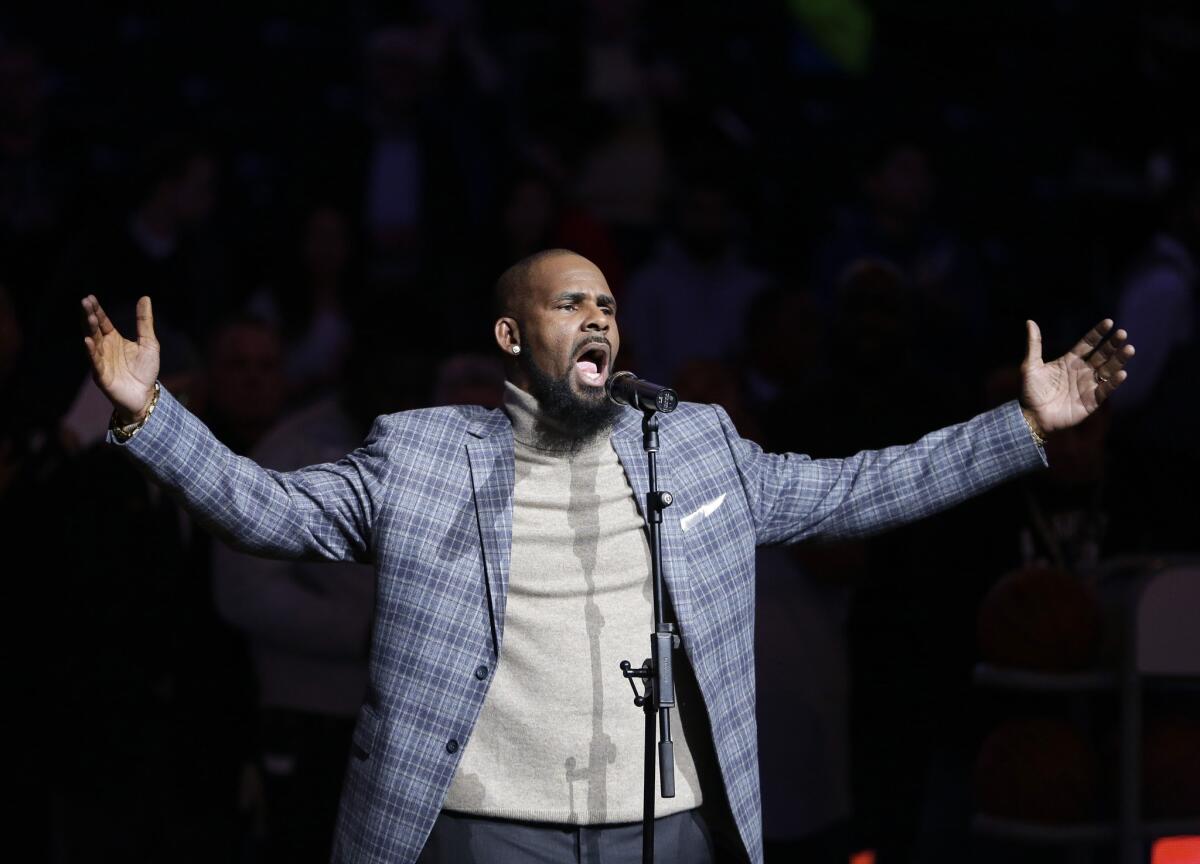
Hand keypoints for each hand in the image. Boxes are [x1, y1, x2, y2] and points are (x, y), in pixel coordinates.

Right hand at [81, 295, 159, 422]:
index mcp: (113, 339)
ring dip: (90, 329)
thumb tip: (145, 298)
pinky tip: (88, 341)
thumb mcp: (149, 342)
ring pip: (93, 342)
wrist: (146, 395)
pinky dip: (91, 351)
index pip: (102, 322)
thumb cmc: (146, 369)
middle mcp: (104, 348)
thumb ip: (144, 321)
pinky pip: (95, 362)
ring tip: (89, 316)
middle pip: (94, 329)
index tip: (90, 298)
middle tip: (85, 302)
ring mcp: (101, 361)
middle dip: (89, 316)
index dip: (97, 310)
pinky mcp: (102, 375)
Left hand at [1020, 318, 1133, 433]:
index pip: (1088, 343)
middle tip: (1122, 334)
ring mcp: (1088, 385)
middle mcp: (1082, 371)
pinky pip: (1106, 390)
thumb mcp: (1030, 366)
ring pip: (1108, 370)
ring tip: (1129, 349)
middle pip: (1102, 354)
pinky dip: (1114, 382)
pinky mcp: (1092, 400)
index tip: (1109, 322)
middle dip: (1112, 344)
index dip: (1098, 333)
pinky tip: (1122, 373)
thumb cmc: (1030, 391)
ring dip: (1119, 360)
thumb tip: (1030, 321)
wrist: (1032, 417)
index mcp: (1070, 360)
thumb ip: (1034, 344)